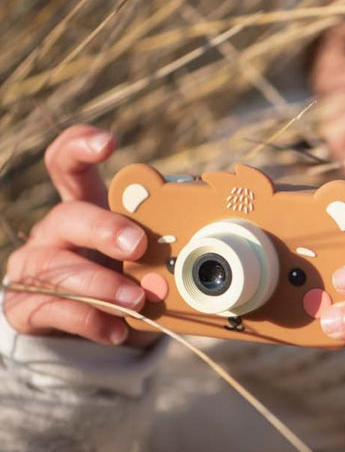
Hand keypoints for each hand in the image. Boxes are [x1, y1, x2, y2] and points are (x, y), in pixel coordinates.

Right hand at [3, 125, 154, 346]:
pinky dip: (91, 320)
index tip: (108, 144)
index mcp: (84, 205)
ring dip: (103, 285)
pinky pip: (55, 309)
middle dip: (104, 228)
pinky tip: (118, 329)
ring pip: (59, 268)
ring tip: (137, 300)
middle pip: (68, 215)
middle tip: (138, 244)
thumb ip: (160, 249)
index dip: (79, 146)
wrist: (93, 324)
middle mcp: (55, 231)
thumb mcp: (143, 255)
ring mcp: (35, 267)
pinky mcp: (25, 305)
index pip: (67, 164)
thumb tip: (189, 253)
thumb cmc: (124, 274)